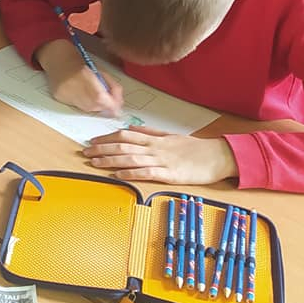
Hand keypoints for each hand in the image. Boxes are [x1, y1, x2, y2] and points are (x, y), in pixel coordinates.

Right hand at [36, 39, 124, 115]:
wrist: (57, 58)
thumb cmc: (80, 62)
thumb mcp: (99, 70)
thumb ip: (111, 86)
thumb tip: (119, 103)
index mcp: (84, 74)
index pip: (100, 97)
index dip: (110, 105)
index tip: (117, 108)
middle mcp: (72, 84)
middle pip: (94, 105)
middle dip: (104, 107)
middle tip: (110, 104)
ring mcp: (64, 92)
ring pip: (86, 108)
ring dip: (96, 106)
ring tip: (97, 98)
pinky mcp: (59, 97)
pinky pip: (76, 106)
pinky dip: (84, 104)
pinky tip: (83, 95)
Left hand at [84, 127, 239, 184]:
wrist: (219, 156)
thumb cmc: (195, 148)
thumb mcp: (171, 136)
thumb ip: (151, 133)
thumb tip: (132, 128)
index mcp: (155, 138)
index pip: (125, 134)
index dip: (106, 137)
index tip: (92, 141)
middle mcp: (155, 148)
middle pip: (123, 145)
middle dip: (101, 149)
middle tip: (85, 152)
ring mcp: (162, 160)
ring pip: (131, 158)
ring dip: (110, 160)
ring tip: (94, 163)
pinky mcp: (170, 174)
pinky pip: (147, 172)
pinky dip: (130, 172)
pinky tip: (117, 174)